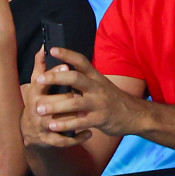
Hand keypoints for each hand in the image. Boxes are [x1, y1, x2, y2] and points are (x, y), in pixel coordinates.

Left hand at [28, 46, 143, 140]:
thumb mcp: (99, 83)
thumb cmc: (110, 98)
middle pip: (76, 78)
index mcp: (95, 76)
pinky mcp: (100, 119)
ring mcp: (99, 103)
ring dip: (55, 106)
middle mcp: (97, 87)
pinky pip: (80, 122)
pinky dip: (65, 124)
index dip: (66, 54)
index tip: (51, 49)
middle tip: (39, 80)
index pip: (80, 61)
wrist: (135, 115)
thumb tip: (60, 67)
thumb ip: (82, 78)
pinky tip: (53, 126)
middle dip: (56, 78)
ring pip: (75, 102)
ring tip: (39, 108)